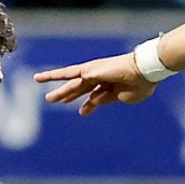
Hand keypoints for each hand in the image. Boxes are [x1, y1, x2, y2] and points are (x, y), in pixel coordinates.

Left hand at [35, 53, 158, 115]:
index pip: (94, 96)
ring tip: (42, 90)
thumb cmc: (139, 84)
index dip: (88, 105)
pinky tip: (41, 78)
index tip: (82, 112)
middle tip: (51, 99)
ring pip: (71, 83)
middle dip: (66, 95)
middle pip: (79, 89)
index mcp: (110, 85)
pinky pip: (68, 74)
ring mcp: (94, 73)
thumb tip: (90, 102)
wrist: (143, 72)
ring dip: (58, 89)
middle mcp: (100, 78)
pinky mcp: (88, 71)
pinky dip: (55, 76)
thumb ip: (105, 99)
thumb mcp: (122, 97)